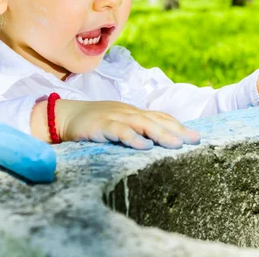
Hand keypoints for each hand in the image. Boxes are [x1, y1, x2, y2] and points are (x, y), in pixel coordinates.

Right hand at [31, 100, 199, 148]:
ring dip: (160, 134)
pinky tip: (144, 146)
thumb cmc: (93, 123)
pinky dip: (132, 138)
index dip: (178, 126)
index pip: (160, 117)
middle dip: (176, 130)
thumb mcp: (118, 124)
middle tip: (194, 140)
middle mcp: (127, 112)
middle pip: (156, 120)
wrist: (63, 116)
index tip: (196, 137)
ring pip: (142, 124)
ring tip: (176, 144)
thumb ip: (135, 130)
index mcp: (133, 113)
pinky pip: (118, 131)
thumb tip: (156, 143)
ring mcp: (114, 117)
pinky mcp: (100, 126)